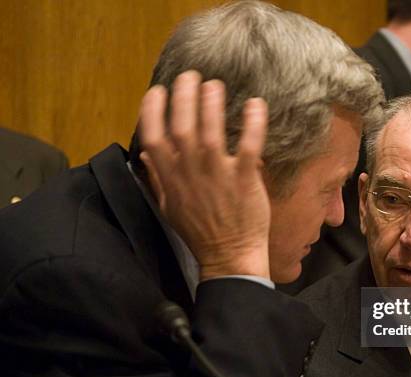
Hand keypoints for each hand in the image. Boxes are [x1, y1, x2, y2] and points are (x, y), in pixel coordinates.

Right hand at [138, 70, 270, 279]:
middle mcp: (189, 173)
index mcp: (170, 178)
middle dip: (183, 96)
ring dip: (211, 103)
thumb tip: (144, 155)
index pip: (152, 136)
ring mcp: (217, 175)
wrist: (229, 256)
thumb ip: (157, 178)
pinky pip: (248, 146)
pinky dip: (252, 124)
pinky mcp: (243, 179)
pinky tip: (256, 105)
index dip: (151, 110)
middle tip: (191, 76)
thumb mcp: (168, 207)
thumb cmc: (199, 232)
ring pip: (210, 132)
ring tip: (214, 84)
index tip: (158, 90)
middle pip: (181, 126)